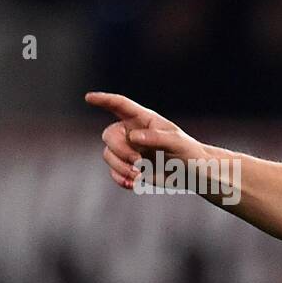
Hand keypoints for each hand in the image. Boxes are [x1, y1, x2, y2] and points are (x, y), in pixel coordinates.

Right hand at [85, 92, 202, 188]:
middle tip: (138, 161)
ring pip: (108, 155)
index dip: (104, 100)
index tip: (89, 98)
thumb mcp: (177, 142)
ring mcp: (128, 150)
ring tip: (140, 175)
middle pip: (109, 135)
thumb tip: (134, 137)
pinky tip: (133, 184)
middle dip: (120, 150)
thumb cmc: (188, 151)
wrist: (192, 173)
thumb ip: (157, 137)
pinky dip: (120, 178)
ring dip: (121, 167)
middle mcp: (131, 132)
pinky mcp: (129, 167)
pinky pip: (114, 172)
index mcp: (143, 119)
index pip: (120, 105)